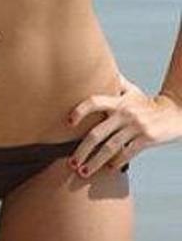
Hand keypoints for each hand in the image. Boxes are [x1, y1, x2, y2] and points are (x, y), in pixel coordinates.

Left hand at [67, 74, 181, 177]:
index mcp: (118, 101)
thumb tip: (96, 68)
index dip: (79, 111)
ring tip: (84, 172)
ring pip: (110, 148)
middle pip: (97, 133)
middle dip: (82, 150)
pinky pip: (127, 153)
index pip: (94, 102)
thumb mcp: (131, 90)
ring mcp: (135, 127)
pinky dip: (116, 162)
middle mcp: (124, 113)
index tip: (68, 123)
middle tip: (72, 163)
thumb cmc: (146, 103)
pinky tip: (108, 169)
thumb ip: (114, 82)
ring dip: (95, 162)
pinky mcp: (147, 139)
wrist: (173, 113)